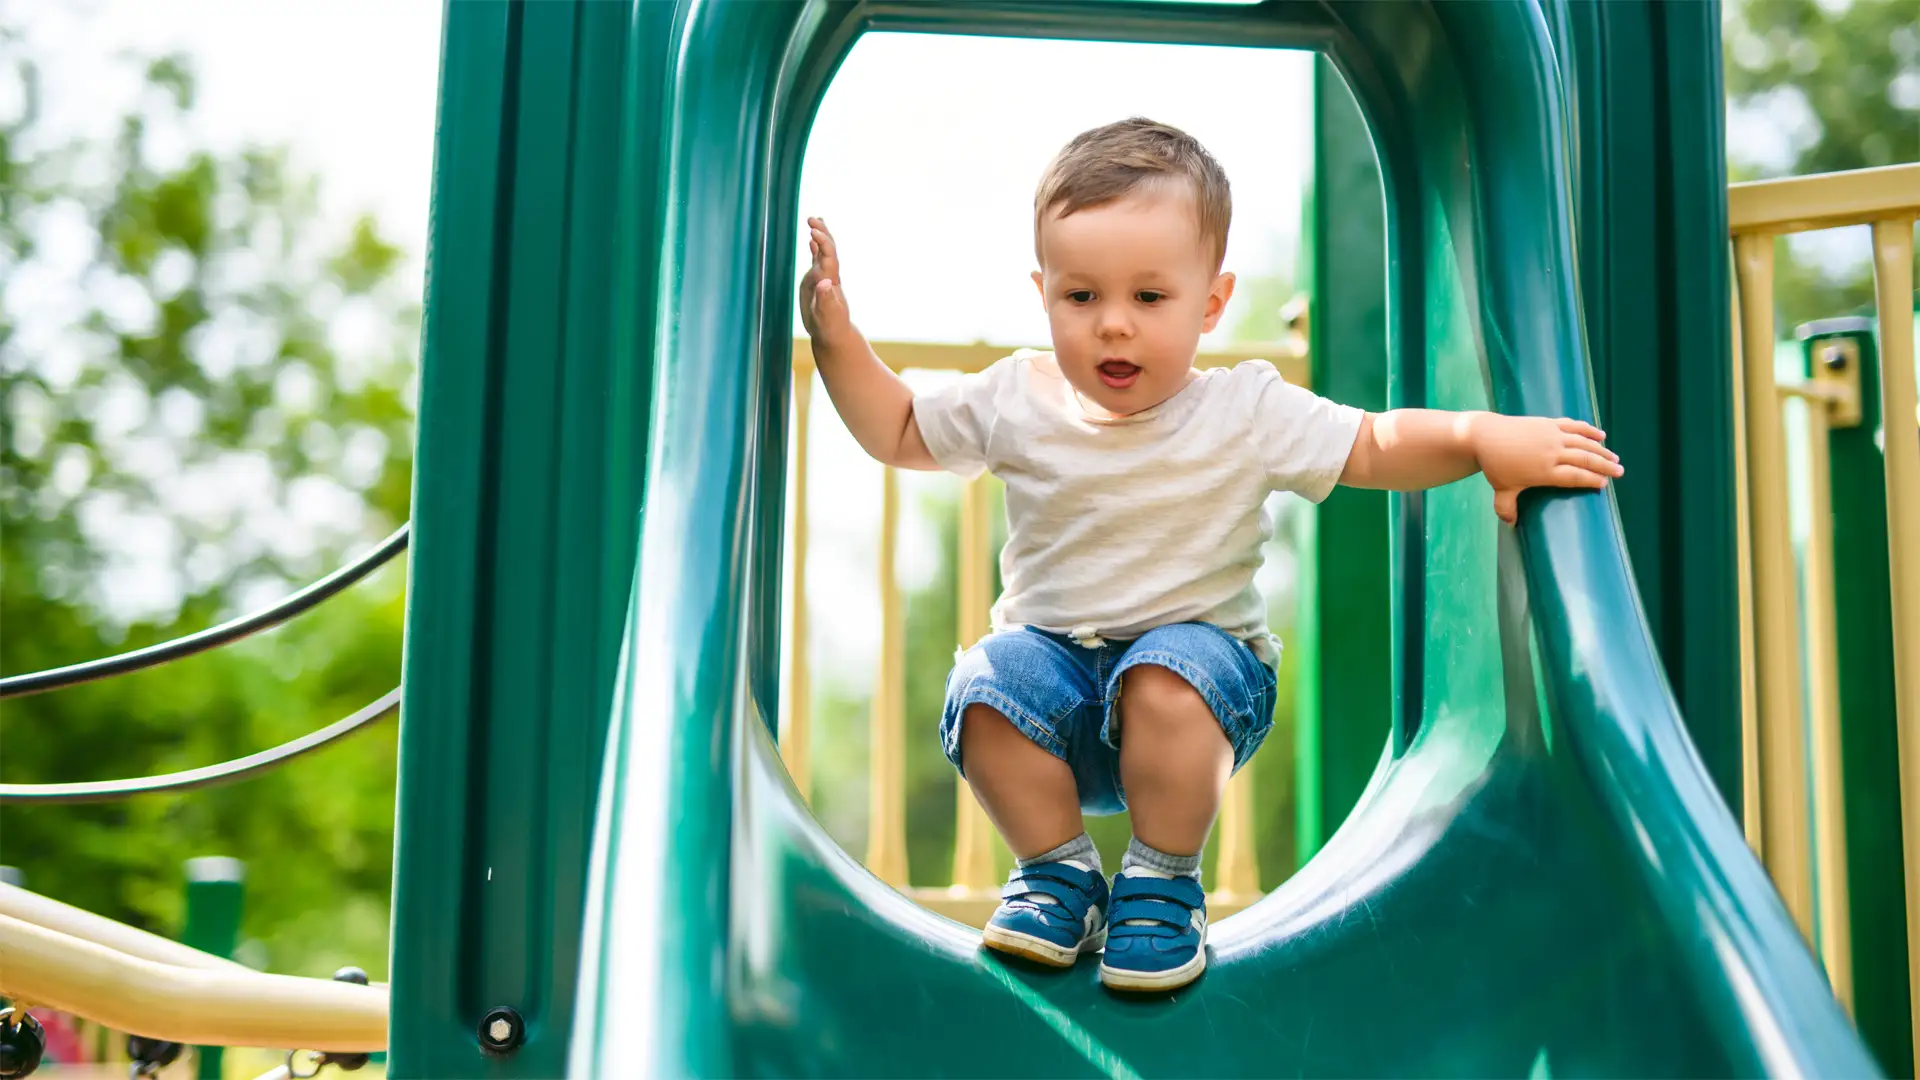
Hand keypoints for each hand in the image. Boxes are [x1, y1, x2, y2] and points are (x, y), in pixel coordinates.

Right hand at [799, 216, 854, 347]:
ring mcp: (823, 279)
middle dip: (822, 233)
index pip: (829, 257)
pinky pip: (816, 262)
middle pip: (828, 250)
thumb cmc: (830, 328)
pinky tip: (811, 241)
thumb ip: (826, 300)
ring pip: (823, 253)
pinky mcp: (817, 283)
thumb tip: (825, 282)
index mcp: (831, 282)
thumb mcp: (827, 316)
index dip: (823, 244)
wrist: (834, 335)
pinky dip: (814, 249)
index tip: (814, 231)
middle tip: (813, 218)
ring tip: (814, 220)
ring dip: (819, 237)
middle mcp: (828, 277)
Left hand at [1476, 415, 1622, 524]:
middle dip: (1605, 466)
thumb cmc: (1495, 465)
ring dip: (1602, 450)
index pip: (1574, 476)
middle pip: (1585, 459)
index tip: (1604, 484)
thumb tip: (1510, 526)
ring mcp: (1552, 435)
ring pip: (1584, 442)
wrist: (1486, 436)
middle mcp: (1551, 452)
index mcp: (1544, 471)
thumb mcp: (1501, 489)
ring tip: (1615, 458)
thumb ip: (1506, 508)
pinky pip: (1574, 426)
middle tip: (1619, 472)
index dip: (1591, 480)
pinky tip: (1601, 435)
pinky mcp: (1549, 423)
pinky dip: (1589, 430)